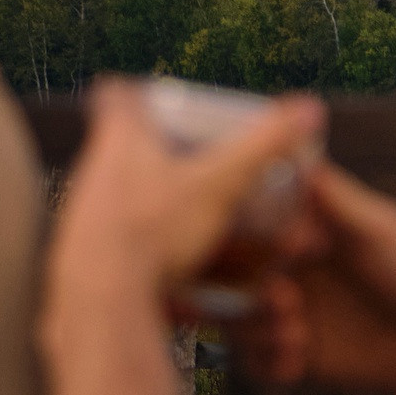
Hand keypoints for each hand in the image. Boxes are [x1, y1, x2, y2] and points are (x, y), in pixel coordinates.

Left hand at [45, 79, 324, 309]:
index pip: (117, 94)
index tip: (160, 97)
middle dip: (162, 154)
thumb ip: (263, 147)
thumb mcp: (220, 184)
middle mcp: (92, 171)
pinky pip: (122, 247)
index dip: (138, 91)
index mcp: (119, 139)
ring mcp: (84, 214)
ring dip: (157, 207)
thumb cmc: (155, 232)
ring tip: (197, 224)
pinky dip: (149, 254)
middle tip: (197, 164)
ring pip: (122, 199)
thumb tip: (312, 108)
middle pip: (122, 147)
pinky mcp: (83, 255)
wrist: (102, 303)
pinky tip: (179, 279)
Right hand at [244, 166, 395, 390]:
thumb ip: (333, 197)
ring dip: (255, 328)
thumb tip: (293, 146)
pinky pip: (252, 361)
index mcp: (303, 230)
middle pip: (228, 275)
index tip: (287, 249)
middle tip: (286, 300)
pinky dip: (266, 361)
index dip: (249, 237)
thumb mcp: (379, 229)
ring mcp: (291, 313)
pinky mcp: (297, 355)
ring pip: (234, 320)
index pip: (245, 225)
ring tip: (296, 333)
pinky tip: (299, 361)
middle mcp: (289, 269)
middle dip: (245, 291)